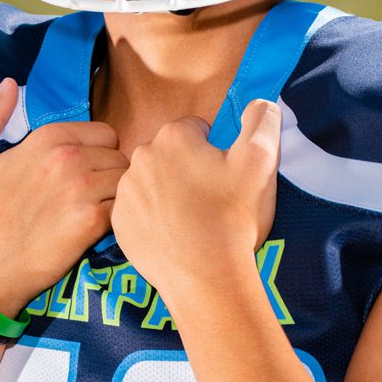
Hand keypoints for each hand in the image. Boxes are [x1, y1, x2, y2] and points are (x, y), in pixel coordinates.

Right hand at [0, 80, 128, 315]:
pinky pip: (125, 210)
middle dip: (110, 174)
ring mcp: (83, 188)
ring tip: (98, 215)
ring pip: (127, 181)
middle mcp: (69, 157)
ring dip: (117, 197)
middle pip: (121, 155)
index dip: (98, 153)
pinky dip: (117, 221)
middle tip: (92, 198)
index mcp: (46, 137)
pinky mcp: (92, 222)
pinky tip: (98, 232)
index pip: (105, 132)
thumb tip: (8, 84)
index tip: (83, 175)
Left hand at [110, 98, 280, 318]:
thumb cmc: (234, 219)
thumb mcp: (262, 161)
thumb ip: (261, 120)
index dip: (215, 151)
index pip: (197, 129)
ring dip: (170, 193)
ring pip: (154, 181)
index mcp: (173, 136)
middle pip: (172, 153)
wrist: (207, 278)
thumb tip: (258, 102)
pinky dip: (155, 218)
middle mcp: (140, 157)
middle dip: (189, 169)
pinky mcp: (119, 222)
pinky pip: (139, 210)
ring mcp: (125, 192)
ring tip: (193, 220)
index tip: (223, 177)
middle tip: (210, 200)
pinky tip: (175, 234)